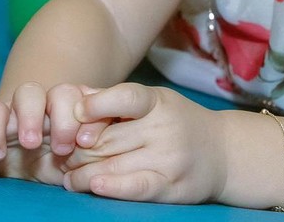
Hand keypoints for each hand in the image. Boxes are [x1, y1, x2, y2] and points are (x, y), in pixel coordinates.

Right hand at [0, 82, 110, 182]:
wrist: (33, 171)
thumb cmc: (69, 165)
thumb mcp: (88, 160)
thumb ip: (99, 145)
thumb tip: (111, 136)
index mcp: (81, 108)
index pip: (92, 99)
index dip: (93, 113)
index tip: (87, 141)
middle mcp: (53, 103)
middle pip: (62, 92)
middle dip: (64, 118)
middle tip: (64, 148)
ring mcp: (24, 108)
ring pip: (28, 92)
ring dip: (31, 116)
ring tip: (31, 144)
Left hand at [62, 83, 226, 203]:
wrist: (223, 153)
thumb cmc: (176, 122)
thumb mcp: (153, 101)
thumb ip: (113, 99)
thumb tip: (72, 96)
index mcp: (157, 101)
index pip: (125, 98)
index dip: (96, 105)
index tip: (75, 114)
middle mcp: (165, 128)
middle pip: (108, 139)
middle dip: (77, 149)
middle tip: (61, 156)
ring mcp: (170, 158)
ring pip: (114, 166)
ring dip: (83, 174)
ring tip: (68, 177)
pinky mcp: (172, 186)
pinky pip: (135, 187)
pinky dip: (110, 187)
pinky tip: (93, 185)